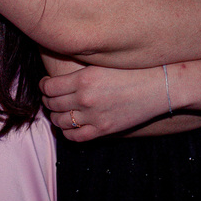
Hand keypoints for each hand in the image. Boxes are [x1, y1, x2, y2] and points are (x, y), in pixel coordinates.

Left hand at [40, 65, 167, 141]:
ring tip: (59, 111)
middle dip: (48, 100)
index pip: (48, 86)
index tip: (46, 84)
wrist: (158, 86)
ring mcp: (93, 116)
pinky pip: (74, 137)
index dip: (43, 86)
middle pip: (51, 104)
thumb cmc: (132, 70)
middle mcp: (85, 97)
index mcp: (83, 78)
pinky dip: (67, 132)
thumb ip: (80, 70)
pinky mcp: (104, 129)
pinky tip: (70, 125)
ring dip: (55, 116)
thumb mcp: (102, 63)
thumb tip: (60, 74)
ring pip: (59, 121)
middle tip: (50, 97)